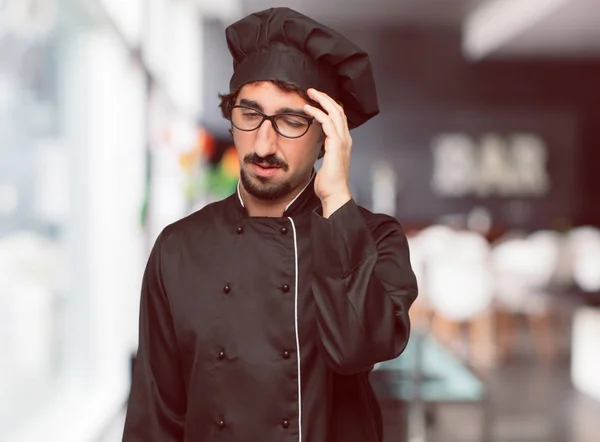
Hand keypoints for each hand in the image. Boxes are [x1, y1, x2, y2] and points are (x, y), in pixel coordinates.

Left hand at [304, 88, 351, 217]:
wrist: (334, 194)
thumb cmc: (329, 183)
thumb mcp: (326, 163)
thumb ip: (324, 152)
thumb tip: (317, 148)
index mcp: (343, 143)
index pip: (339, 118)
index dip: (329, 106)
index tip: (317, 100)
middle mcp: (345, 139)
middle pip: (339, 111)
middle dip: (326, 98)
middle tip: (312, 91)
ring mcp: (342, 141)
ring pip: (334, 113)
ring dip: (321, 101)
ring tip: (310, 94)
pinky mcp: (336, 144)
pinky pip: (327, 123)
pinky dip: (317, 113)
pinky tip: (308, 109)